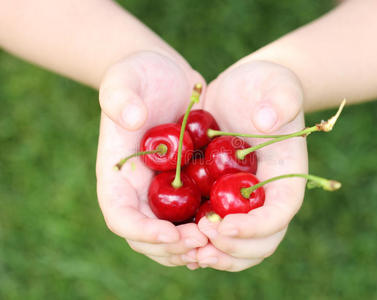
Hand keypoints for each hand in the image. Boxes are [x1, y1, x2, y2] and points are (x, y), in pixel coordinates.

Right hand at [96, 51, 206, 268]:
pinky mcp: (183, 185)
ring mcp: (160, 190)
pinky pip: (191, 218)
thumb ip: (120, 95)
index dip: (141, 232)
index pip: (120, 215)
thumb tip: (131, 119)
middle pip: (144, 236)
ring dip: (189, 247)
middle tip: (201, 243)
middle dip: (170, 248)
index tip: (171, 235)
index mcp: (118, 173)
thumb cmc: (141, 74)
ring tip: (214, 243)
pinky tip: (226, 231)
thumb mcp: (126, 76)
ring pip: (169, 235)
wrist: (164, 76)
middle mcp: (137, 189)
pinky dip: (204, 231)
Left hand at [197, 61, 307, 270]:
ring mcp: (245, 201)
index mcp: (286, 174)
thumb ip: (281, 98)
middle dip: (236, 249)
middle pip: (263, 240)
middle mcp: (268, 195)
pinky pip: (218, 232)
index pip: (280, 211)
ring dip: (218, 255)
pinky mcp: (223, 198)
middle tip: (204, 244)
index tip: (225, 225)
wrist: (245, 91)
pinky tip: (180, 241)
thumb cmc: (264, 85)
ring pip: (241, 245)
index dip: (257, 226)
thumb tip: (267, 122)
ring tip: (191, 252)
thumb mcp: (276, 82)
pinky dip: (203, 243)